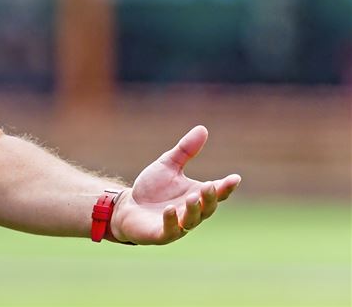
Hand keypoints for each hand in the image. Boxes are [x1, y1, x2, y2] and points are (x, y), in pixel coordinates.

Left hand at [111, 125, 240, 244]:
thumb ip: (186, 150)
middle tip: (210, 186)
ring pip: (191, 220)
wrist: (128, 206)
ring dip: (193, 210)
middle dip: (210, 198)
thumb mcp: (168, 165)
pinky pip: (169, 230)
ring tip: (192, 197)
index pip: (217, 193)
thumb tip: (203, 129)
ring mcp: (177, 225)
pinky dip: (171, 220)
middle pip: (208, 208)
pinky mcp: (161, 234)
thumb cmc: (152, 188)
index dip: (227, 187)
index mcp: (196, 195)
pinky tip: (169, 209)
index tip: (235, 178)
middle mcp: (191, 212)